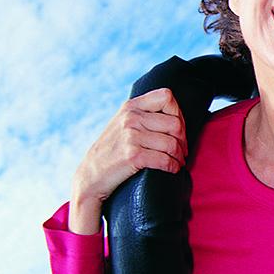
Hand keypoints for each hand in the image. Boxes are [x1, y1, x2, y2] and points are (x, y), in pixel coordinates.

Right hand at [70, 88, 187, 233]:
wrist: (91, 177)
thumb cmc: (113, 150)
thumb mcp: (124, 124)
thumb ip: (145, 114)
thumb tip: (177, 114)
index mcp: (131, 106)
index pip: (166, 97)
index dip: (178, 113)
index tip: (177, 130)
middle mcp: (130, 118)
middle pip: (175, 124)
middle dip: (183, 140)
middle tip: (182, 151)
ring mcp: (131, 136)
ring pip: (172, 144)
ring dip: (180, 156)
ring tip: (178, 161)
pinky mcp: (132, 155)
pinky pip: (165, 160)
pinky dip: (173, 166)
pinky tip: (173, 169)